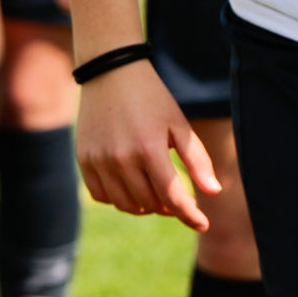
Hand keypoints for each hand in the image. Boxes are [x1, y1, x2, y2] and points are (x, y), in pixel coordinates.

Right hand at [75, 58, 220, 230]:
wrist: (111, 72)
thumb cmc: (152, 98)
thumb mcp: (180, 125)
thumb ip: (197, 160)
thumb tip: (213, 193)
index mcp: (149, 149)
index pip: (172, 196)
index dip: (190, 214)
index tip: (203, 224)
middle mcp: (121, 158)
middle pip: (149, 203)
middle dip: (168, 207)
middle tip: (177, 199)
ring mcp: (98, 161)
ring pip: (125, 204)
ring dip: (144, 207)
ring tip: (156, 195)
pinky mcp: (83, 160)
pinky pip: (102, 196)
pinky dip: (118, 199)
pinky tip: (131, 188)